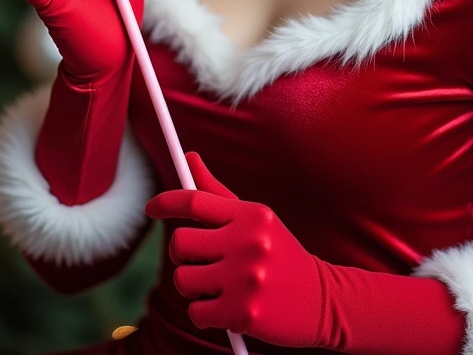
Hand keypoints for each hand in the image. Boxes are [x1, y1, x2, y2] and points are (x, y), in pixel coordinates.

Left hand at [145, 152, 323, 345]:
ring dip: (193, 287)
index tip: (151, 207)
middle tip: (198, 261)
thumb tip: (189, 158)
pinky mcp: (243, 313)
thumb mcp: (255, 219)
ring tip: (218, 286)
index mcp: (250, 215)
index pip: (195, 201)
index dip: (166, 202)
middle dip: (183, 256)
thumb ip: (217, 193)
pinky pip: (196, 312)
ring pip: (183, 280)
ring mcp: (246, 279)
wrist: (321, 299)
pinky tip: (227, 309)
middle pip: (181, 243)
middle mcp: (249, 242)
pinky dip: (204, 314)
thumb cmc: (281, 254)